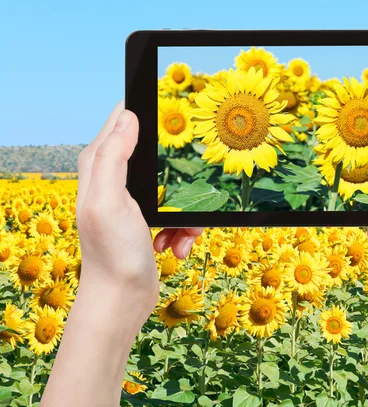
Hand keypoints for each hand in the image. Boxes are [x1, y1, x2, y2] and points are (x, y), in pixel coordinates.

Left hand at [76, 102, 201, 323]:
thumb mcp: (110, 200)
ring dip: (185, 212)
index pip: (121, 120)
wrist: (122, 299)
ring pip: (174, 188)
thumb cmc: (113, 253)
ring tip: (179, 235)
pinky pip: (178, 213)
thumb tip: (127, 116)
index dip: (145, 110)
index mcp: (99, 166)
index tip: (173, 109)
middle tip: (186, 191)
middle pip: (156, 155)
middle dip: (178, 175)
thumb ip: (113, 156)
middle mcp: (113, 179)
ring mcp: (132, 201)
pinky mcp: (148, 221)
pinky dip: (182, 230)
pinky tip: (175, 246)